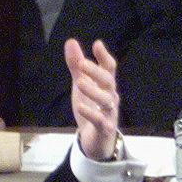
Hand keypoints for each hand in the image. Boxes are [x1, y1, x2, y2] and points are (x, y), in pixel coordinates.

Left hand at [65, 38, 121, 161]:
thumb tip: (70, 41)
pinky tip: (80, 106)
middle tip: (81, 63)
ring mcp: (109, 113)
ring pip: (106, 100)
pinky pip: (100, 120)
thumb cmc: (91, 107)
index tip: (97, 44)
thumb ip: (76, 66)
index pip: (109, 68)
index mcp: (106, 85)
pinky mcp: (104, 128)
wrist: (95, 140)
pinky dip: (91, 113)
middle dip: (96, 72)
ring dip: (93, 91)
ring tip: (80, 82)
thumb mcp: (81, 84)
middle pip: (108, 82)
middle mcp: (111, 97)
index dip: (104, 57)